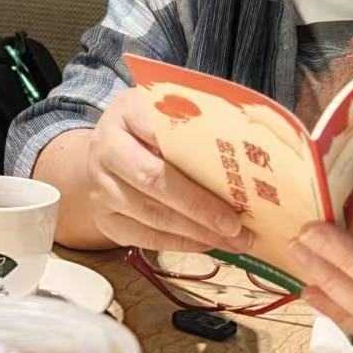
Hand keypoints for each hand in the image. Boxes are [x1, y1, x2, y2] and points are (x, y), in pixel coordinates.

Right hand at [84, 85, 252, 253]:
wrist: (107, 150)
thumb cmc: (151, 127)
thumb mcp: (168, 108)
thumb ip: (197, 117)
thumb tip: (251, 140)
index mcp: (125, 113)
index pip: (160, 130)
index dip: (195, 150)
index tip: (230, 169)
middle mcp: (106, 150)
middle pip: (153, 180)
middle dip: (199, 205)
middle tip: (236, 223)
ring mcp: (101, 188)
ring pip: (151, 215)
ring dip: (196, 232)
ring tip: (234, 240)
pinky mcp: (105, 219)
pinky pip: (144, 238)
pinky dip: (180, 244)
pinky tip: (208, 244)